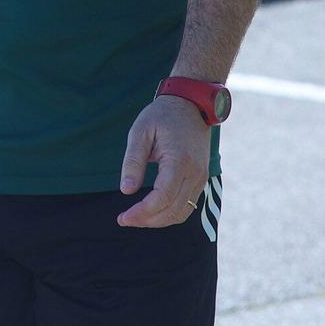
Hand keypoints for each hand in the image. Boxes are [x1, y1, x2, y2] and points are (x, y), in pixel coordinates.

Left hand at [116, 95, 211, 226]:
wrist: (191, 105)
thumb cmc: (161, 116)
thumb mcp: (139, 132)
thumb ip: (132, 162)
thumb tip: (126, 190)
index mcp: (179, 161)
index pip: (162, 197)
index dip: (142, 212)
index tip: (122, 217)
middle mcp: (195, 173)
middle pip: (173, 210)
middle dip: (148, 220)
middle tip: (124, 219)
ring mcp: (201, 178)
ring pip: (183, 212)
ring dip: (159, 220)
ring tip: (136, 218)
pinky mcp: (201, 179)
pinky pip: (189, 205)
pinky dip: (171, 213)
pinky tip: (152, 212)